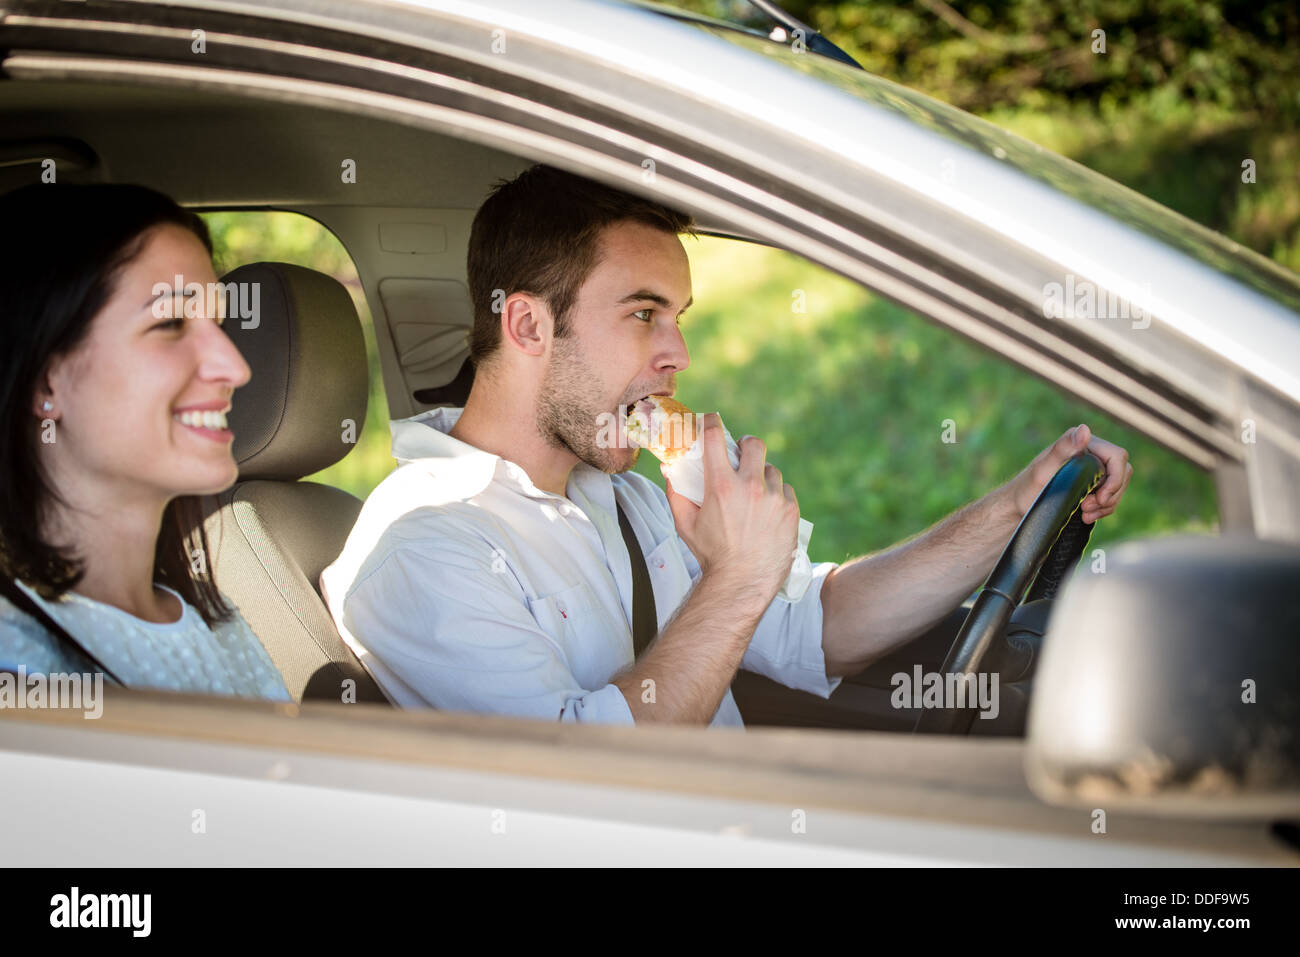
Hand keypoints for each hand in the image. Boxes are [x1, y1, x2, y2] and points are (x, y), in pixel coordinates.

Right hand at [662, 413, 799, 594]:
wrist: (742, 583)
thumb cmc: (710, 554)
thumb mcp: (685, 524)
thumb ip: (675, 493)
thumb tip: (668, 468)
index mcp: (721, 486)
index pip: (715, 436)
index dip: (711, 422)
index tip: (710, 419)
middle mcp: (750, 487)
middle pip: (754, 444)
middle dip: (746, 445)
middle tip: (742, 452)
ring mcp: (773, 498)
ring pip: (771, 470)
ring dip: (761, 475)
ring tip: (754, 493)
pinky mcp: (791, 510)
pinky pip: (785, 491)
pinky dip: (776, 496)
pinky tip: (767, 510)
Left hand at [1011, 423, 1131, 523]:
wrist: (1018, 507)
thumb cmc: (1026, 490)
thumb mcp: (1043, 471)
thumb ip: (1063, 449)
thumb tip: (1084, 430)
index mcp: (1078, 441)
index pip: (1117, 456)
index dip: (1115, 479)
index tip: (1099, 498)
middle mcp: (1088, 451)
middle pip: (1122, 472)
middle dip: (1110, 494)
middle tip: (1086, 508)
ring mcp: (1092, 467)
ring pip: (1118, 485)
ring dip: (1107, 504)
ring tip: (1084, 513)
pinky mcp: (1092, 483)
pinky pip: (1111, 495)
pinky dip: (1103, 508)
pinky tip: (1086, 515)